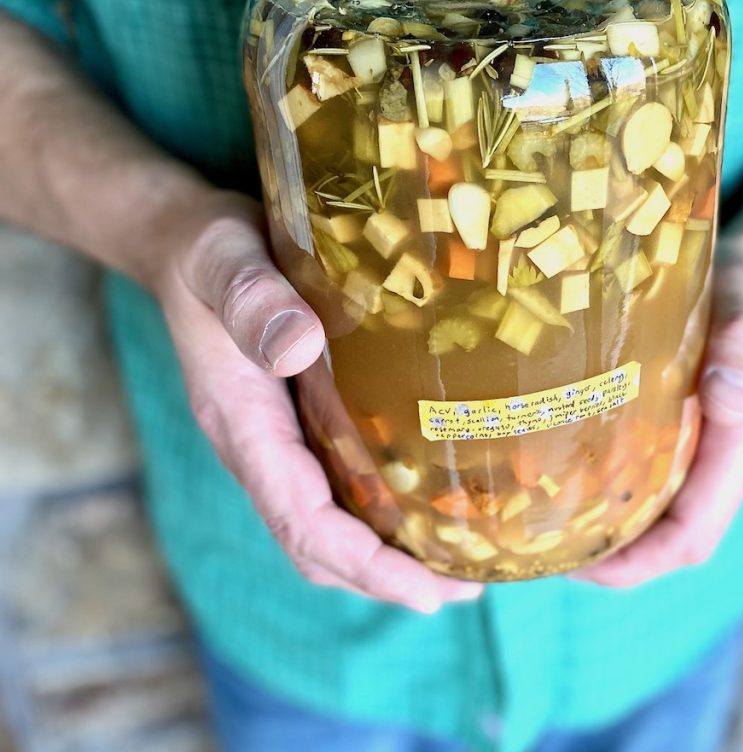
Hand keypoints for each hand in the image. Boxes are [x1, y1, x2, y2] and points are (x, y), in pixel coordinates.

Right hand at [149, 191, 482, 611]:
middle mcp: (261, 446)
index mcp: (242, 425)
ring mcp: (280, 437)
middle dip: (387, 577)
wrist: (185, 242)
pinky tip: (430, 492)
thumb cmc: (205, 252)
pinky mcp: (301, 417)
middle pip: (319, 544)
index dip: (364, 564)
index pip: (302, 521)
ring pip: (330, 522)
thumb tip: (300, 346)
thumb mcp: (224, 263)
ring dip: (389, 552)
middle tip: (467, 586)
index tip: (427, 590)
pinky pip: (340, 482)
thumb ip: (253, 300)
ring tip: (463, 557)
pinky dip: (383, 506)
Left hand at [575, 248, 742, 586]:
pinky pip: (656, 488)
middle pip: (670, 541)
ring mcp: (712, 461)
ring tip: (547, 531)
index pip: (693, 533)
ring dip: (611, 537)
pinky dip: (616, 501)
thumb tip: (730, 401)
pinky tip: (571, 486)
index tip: (579, 565)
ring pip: (660, 520)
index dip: (638, 562)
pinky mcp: (691, 444)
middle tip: (543, 554)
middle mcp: (730, 469)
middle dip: (613, 560)